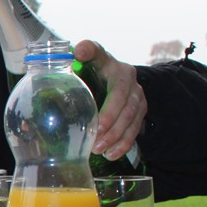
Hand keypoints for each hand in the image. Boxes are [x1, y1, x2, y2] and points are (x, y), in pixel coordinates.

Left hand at [74, 40, 145, 159]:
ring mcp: (137, 95)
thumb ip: (70, 68)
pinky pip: (135, 129)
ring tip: (98, 150)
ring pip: (131, 116)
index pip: (98, 53)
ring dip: (115, 135)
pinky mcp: (141, 110)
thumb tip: (65, 65)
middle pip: (122, 98)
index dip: (90, 52)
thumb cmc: (91, 75)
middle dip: (109, 118)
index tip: (80, 54)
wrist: (115, 80)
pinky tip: (111, 154)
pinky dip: (123, 143)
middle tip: (94, 134)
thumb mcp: (80, 69)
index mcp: (108, 63)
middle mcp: (127, 77)